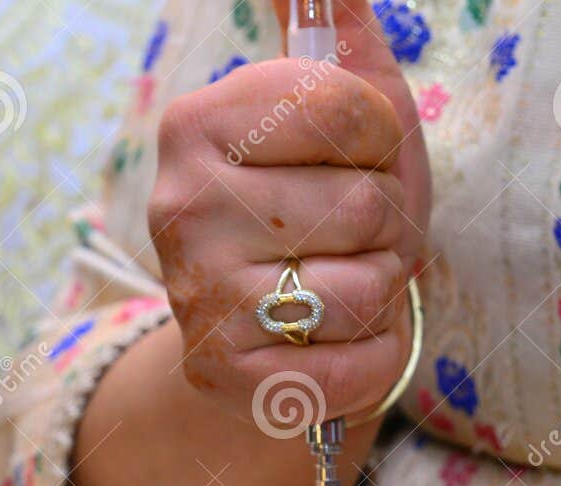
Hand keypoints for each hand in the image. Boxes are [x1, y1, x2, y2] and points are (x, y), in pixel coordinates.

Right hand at [148, 0, 428, 421]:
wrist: (273, 337)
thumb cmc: (324, 211)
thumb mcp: (343, 112)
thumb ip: (338, 36)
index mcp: (197, 124)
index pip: (352, 109)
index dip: (381, 146)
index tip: (348, 164)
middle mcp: (179, 206)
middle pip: (363, 204)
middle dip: (381, 230)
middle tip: (341, 243)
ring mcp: (195, 296)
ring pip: (365, 286)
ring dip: (377, 296)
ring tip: (336, 292)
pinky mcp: (223, 374)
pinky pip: (355, 364)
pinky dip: (372, 360)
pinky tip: (333, 345)